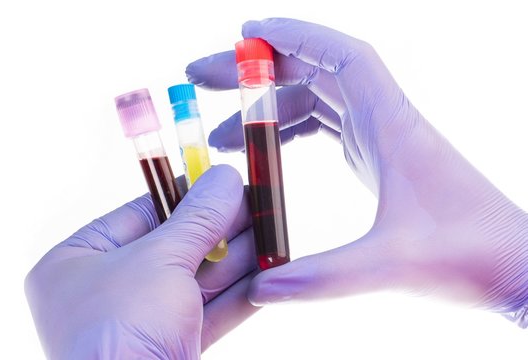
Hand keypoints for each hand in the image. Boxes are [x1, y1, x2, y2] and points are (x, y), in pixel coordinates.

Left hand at [25, 165, 258, 358]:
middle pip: (173, 246)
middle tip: (253, 204)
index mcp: (77, 263)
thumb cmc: (120, 331)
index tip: (218, 180)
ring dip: (236, 259)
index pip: (139, 213)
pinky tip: (266, 274)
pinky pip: (206, 313)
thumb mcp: (161, 259)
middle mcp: (104, 292)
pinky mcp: (167, 348)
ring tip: (269, 233)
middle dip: (218, 228)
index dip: (183, 194)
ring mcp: (137, 323)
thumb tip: (223, 177)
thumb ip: (197, 218)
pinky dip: (237, 294)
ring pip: (195, 281)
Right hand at [186, 18, 527, 326]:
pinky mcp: (377, 158)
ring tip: (223, 132)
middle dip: (259, 71)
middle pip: (314, 72)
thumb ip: (320, 277)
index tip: (246, 35)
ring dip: (269, 107)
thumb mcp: (390, 266)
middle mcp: (384, 121)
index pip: (341, 56)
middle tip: (207, 77)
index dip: (293, 36)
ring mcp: (380, 138)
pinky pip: (326, 126)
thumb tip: (258, 288)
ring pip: (316, 100)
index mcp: (391, 124)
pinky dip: (291, 129)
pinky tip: (267, 149)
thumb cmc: (468, 255)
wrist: (511, 265)